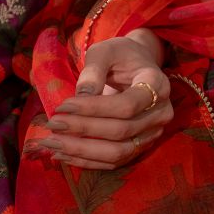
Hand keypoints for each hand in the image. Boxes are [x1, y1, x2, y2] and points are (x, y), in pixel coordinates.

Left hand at [24, 34, 172, 169]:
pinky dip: (88, 161)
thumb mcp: (105, 51)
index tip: (63, 106)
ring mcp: (153, 133)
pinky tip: (63, 155)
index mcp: (156, 84)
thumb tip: (81, 96)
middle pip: (121, 131)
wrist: (136, 65)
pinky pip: (115, 161)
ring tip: (52, 144)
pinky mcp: (141, 147)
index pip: (127, 105)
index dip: (94, 109)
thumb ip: (93, 70)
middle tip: (52, 125)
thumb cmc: (119, 55)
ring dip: (83, 151)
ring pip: (119, 152)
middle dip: (83, 130)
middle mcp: (160, 113)